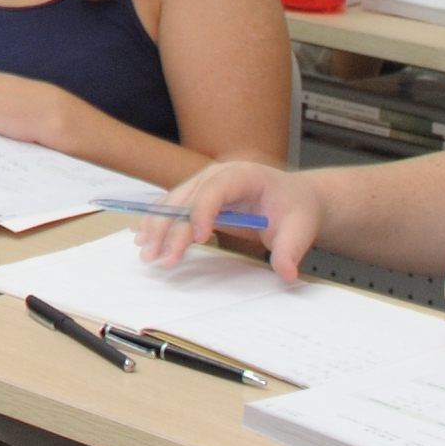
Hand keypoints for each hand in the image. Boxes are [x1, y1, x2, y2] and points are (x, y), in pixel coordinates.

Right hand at [140, 160, 316, 275]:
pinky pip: (173, 208)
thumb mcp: (300, 229)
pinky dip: (158, 223)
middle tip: (161, 256)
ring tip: (146, 252)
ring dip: (157, 227)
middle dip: (170, 227)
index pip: (216, 188)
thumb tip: (285, 271)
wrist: (294, 200)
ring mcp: (204, 185)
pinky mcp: (199, 198)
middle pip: (186, 197)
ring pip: (173, 203)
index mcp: (243, 174)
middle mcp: (217, 175)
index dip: (204, 210)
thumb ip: (290, 249)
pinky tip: (144, 238)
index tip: (200, 237)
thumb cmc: (295, 208)